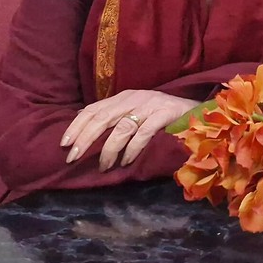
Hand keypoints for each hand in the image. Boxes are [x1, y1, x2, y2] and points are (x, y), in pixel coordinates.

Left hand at [61, 89, 199, 170]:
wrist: (198, 111)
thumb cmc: (163, 115)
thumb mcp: (135, 112)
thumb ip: (114, 116)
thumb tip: (82, 124)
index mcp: (124, 97)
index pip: (93, 109)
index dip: (76, 126)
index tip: (64, 144)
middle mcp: (135, 98)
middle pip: (102, 118)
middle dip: (85, 139)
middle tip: (73, 157)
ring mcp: (150, 105)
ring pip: (121, 127)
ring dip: (109, 149)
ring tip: (104, 166)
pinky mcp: (165, 114)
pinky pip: (143, 133)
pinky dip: (132, 148)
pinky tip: (125, 161)